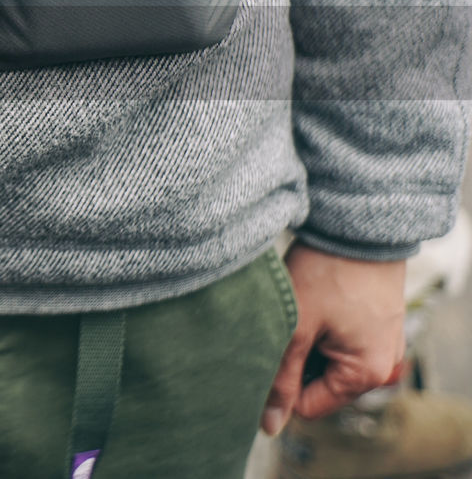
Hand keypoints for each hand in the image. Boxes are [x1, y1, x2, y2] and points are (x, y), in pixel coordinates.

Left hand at [261, 242, 406, 434]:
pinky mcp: (375, 321)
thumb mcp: (295, 326)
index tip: (266, 350)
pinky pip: (339, 338)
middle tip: (283, 323)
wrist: (358, 222)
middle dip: (294, 359)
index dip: (280, 384)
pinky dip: (319, 325)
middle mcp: (383, 364)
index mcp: (367, 373)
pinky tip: (311, 299)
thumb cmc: (327, 272)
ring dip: (305, 340)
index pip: (309, 405)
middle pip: (319, 382)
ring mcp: (381, 341)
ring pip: (325, 358)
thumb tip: (269, 426)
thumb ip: (281, 378)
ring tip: (298, 308)